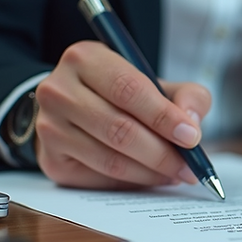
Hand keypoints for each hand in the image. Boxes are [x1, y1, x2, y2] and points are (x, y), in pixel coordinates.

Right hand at [32, 40, 211, 189]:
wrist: (75, 107)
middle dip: (163, 153)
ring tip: (176, 174)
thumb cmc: (121, 93)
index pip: (128, 89)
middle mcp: (59, 91)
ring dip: (151, 172)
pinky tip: (152, 177)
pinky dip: (133, 182)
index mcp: (85, 59)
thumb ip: (186, 95)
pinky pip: (101, 179)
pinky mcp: (52, 160)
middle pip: (119, 129)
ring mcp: (50, 128)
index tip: (191, 137)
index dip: (163, 116)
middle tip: (190, 167)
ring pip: (110, 160)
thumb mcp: (155, 81)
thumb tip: (191, 123)